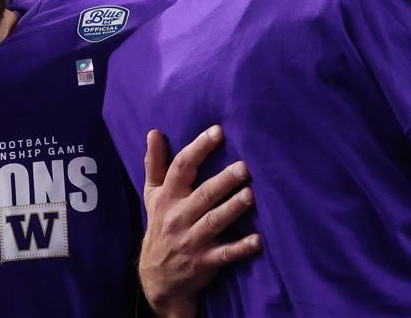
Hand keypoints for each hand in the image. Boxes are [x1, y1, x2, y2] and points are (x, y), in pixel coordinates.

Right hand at [140, 126, 261, 317]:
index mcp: (167, 198)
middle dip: (223, 180)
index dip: (198, 148)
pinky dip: (241, 248)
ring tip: (250, 195)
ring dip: (233, 208)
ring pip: (214, 222)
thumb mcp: (152, 196)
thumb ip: (154, 164)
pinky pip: (225, 254)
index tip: (217, 131)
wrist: (157, 278)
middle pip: (203, 195)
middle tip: (244, 167)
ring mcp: (192, 241)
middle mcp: (178, 218)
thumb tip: (154, 132)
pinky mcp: (205, 262)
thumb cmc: (161, 227)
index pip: (180, 168)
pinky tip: (258, 240)